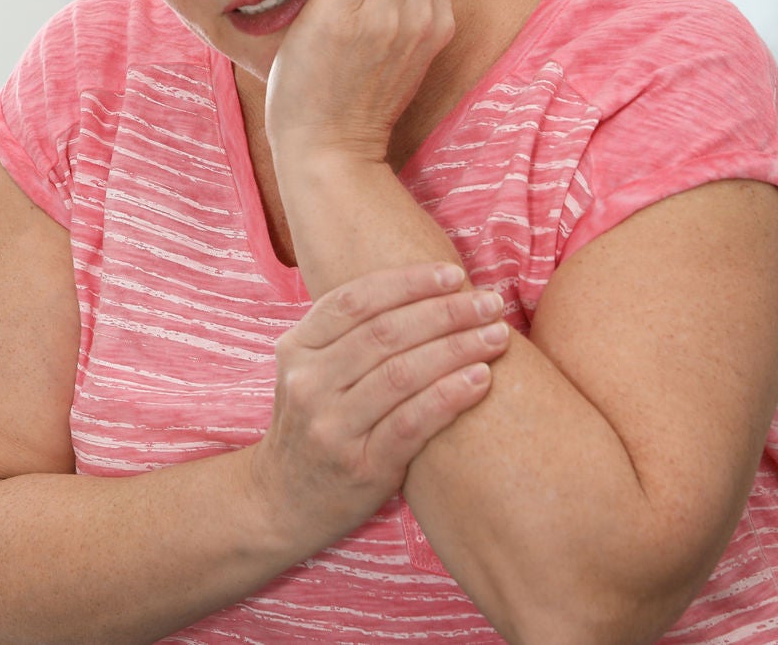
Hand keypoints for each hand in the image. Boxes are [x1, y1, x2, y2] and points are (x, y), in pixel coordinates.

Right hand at [248, 262, 509, 548]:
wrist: (280, 501)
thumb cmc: (312, 427)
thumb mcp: (309, 374)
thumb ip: (347, 338)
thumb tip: (422, 293)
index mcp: (296, 348)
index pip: (355, 300)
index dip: (408, 282)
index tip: (454, 274)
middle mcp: (308, 382)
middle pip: (384, 333)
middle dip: (446, 312)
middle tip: (490, 303)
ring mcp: (332, 426)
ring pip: (402, 373)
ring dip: (457, 349)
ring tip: (497, 337)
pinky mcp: (360, 465)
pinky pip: (412, 422)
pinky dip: (450, 397)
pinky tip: (481, 380)